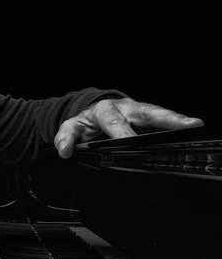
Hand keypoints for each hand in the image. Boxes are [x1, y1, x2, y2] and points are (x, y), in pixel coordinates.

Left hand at [55, 97, 202, 158]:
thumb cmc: (84, 124)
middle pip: (145, 112)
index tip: (130, 141)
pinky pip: (161, 123)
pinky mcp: (146, 120)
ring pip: (158, 115)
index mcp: (104, 111)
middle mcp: (125, 108)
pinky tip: (189, 131)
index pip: (114, 123)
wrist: (91, 116)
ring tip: (194, 125)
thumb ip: (65, 138)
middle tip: (184, 123)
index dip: (122, 133)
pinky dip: (175, 127)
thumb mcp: (70, 128)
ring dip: (176, 120)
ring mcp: (138, 113)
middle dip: (164, 118)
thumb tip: (65, 150)